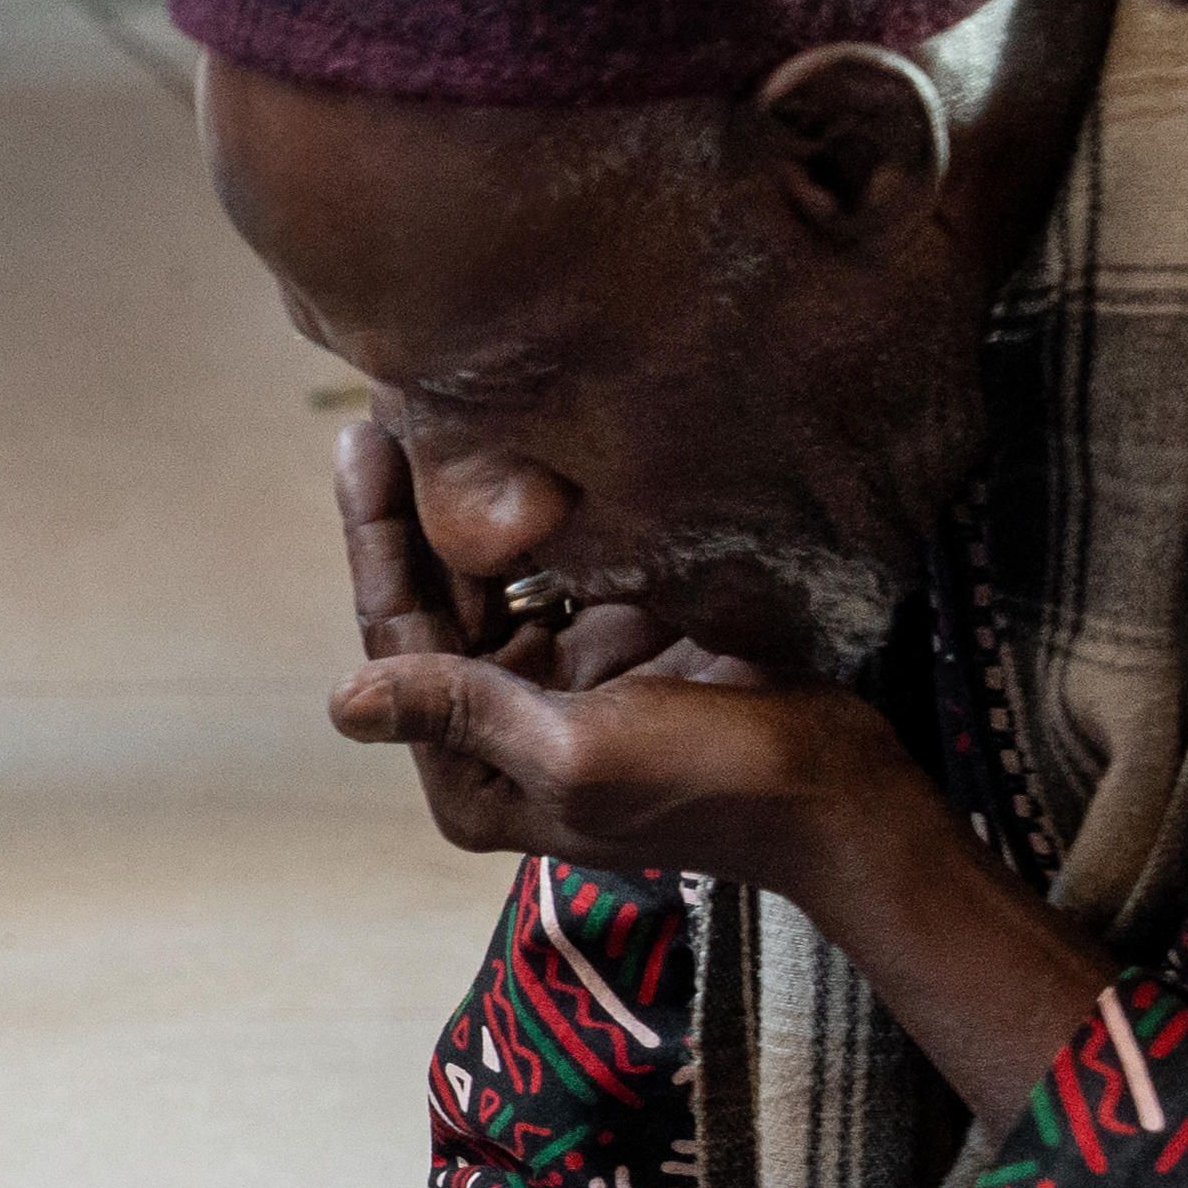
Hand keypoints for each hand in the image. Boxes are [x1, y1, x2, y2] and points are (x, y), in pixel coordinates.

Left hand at [326, 421, 918, 895]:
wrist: (843, 794)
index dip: (378, 538)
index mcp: (473, 775)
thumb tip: (343, 703)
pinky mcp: (615, 648)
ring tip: (448, 403)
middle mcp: (499, 731)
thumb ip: (468, 717)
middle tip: (399, 394)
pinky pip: (563, 567)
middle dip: (420, 504)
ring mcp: (557, 686)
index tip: (360, 440)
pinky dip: (548, 515)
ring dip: (480, 500)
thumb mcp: (579, 750)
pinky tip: (528, 443)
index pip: (402, 638)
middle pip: (439, 598)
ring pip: (497, 573)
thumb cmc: (714, 784)